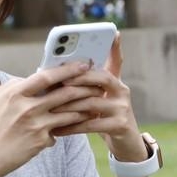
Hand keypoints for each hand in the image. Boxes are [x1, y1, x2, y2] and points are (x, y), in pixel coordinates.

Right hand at [0, 61, 96, 176]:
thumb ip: (10, 87)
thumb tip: (27, 79)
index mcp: (14, 93)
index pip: (46, 76)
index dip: (66, 70)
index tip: (81, 65)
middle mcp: (27, 108)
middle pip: (64, 93)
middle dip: (85, 87)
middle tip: (98, 83)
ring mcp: (35, 125)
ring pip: (69, 113)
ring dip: (84, 108)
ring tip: (96, 103)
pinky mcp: (40, 141)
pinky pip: (60, 131)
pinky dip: (68, 128)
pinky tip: (80, 125)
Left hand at [53, 34, 144, 158]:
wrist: (126, 144)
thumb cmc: (105, 118)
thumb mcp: (100, 100)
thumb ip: (86, 87)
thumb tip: (57, 75)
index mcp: (116, 82)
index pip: (116, 60)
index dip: (115, 47)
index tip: (114, 32)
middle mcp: (122, 91)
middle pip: (101, 77)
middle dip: (79, 78)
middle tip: (60, 80)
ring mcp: (122, 108)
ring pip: (92, 102)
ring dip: (69, 106)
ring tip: (50, 109)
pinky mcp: (120, 125)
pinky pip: (91, 124)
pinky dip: (72, 127)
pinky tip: (58, 130)